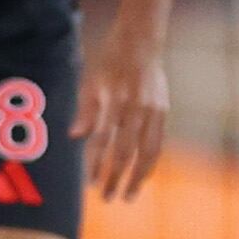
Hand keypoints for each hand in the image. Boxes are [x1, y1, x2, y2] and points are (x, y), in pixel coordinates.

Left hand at [74, 24, 170, 200]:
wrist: (142, 40)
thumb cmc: (111, 61)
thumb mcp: (92, 82)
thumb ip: (86, 111)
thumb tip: (75, 137)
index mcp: (114, 101)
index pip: (102, 141)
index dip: (96, 164)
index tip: (90, 183)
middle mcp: (135, 108)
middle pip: (125, 152)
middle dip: (116, 177)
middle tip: (107, 198)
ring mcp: (153, 110)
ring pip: (147, 152)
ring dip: (137, 177)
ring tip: (129, 195)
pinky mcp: (163, 110)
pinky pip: (158, 143)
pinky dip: (150, 162)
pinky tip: (142, 175)